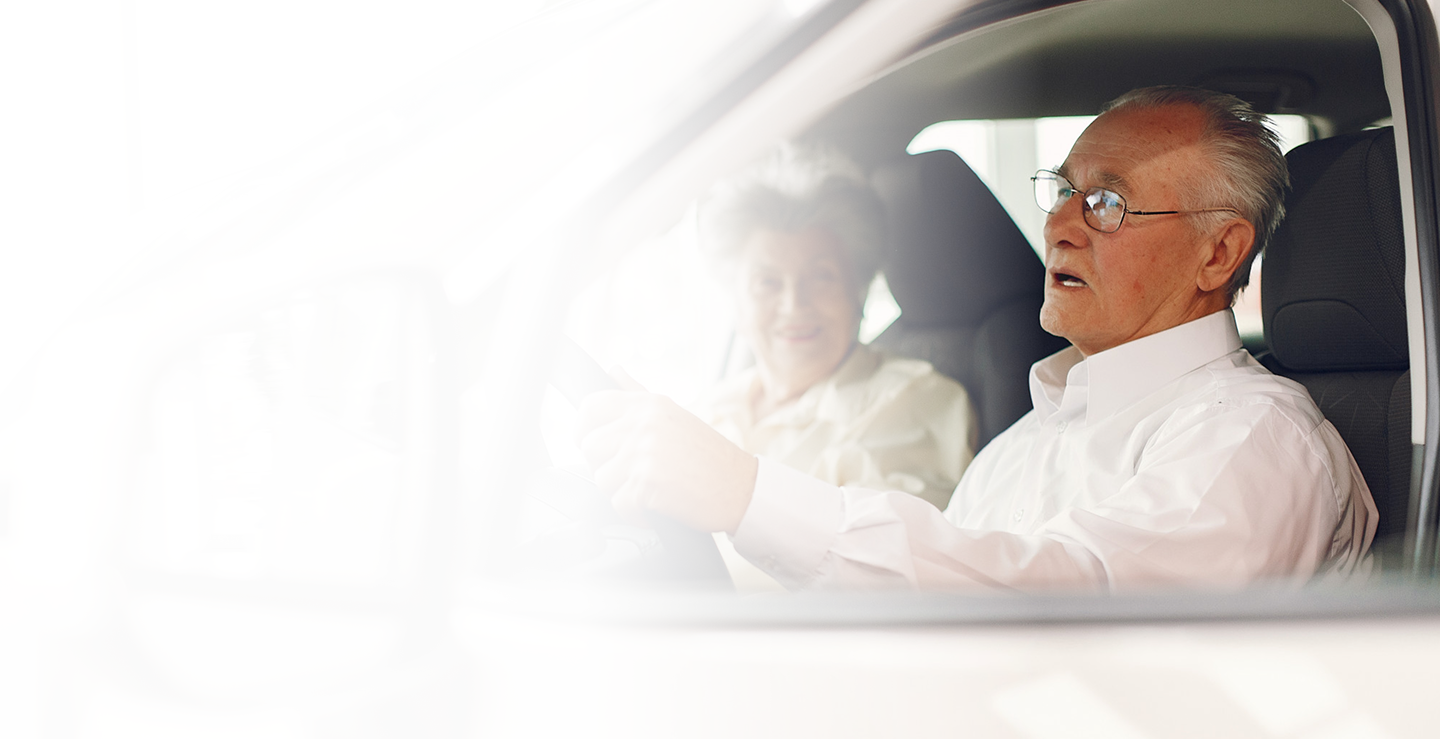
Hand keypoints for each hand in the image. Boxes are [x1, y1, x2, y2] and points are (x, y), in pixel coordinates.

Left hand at [574, 390, 757, 533]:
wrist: (742, 488)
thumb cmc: (710, 455)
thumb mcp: (674, 413)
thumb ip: (637, 392)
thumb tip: (613, 370)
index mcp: (648, 404)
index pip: (591, 406)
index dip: (583, 428)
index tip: (591, 443)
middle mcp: (643, 424)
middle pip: (589, 446)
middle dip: (604, 466)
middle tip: (628, 474)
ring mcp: (644, 452)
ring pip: (600, 478)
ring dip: (619, 492)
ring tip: (646, 490)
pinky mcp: (647, 483)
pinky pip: (618, 504)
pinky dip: (633, 514)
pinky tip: (653, 507)